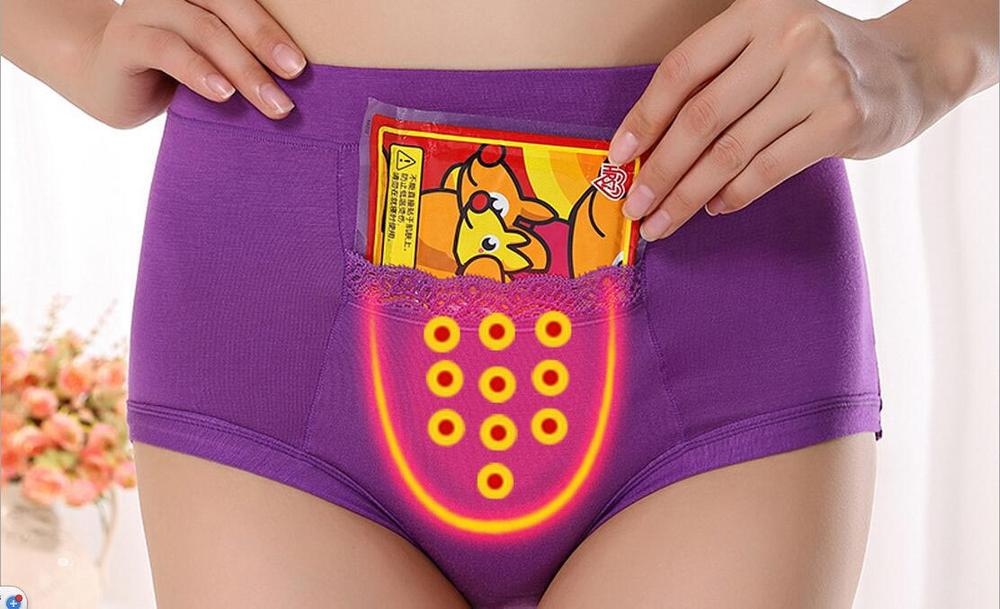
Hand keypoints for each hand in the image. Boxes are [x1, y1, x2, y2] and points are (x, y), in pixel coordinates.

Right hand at [80, 0, 306, 127]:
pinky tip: (222, 93)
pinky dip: (199, 71)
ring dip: (243, 68)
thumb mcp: (218, 60)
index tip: (305, 63)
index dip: (277, 26)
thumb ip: (247, 54)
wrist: (109, 84)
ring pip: (204, 29)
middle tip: (296, 76)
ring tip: (272, 103)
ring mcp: (148, 9)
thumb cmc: (178, 73)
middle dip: (267, 44)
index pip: (247, 1)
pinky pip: (167, 49)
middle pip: (231, 8)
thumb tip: (303, 78)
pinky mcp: (126, 39)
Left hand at [609, 0, 928, 240]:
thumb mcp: (767, 47)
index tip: (616, 158)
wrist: (909, 68)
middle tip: (634, 205)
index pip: (681, 70)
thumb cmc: (817, 64)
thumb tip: (646, 146)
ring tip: (662, 220)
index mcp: (755, 11)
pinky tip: (714, 207)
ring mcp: (820, 78)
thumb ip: (717, 81)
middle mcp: (788, 37)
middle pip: (701, 117)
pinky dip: (733, 195)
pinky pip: (768, 169)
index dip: (643, 118)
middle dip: (659, 170)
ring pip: (730, 151)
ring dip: (687, 195)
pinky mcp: (843, 120)